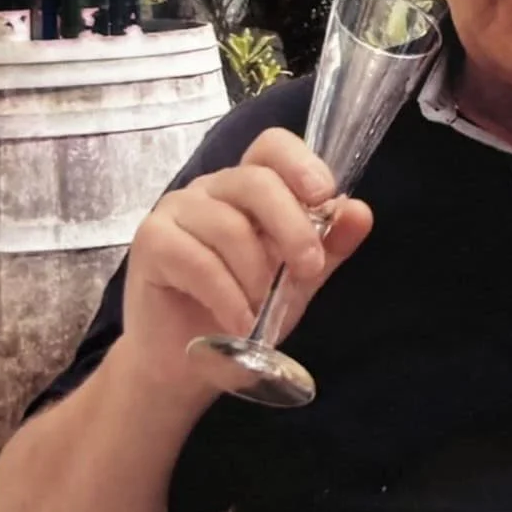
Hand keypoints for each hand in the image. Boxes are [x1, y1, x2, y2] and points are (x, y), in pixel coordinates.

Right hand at [118, 128, 373, 394]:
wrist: (187, 365)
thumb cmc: (242, 313)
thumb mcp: (298, 281)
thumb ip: (330, 246)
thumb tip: (360, 210)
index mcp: (249, 187)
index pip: (272, 146)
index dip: (301, 163)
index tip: (324, 198)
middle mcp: (212, 189)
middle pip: (255, 180)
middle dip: (292, 226)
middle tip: (308, 269)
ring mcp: (176, 210)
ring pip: (228, 225)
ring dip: (255, 275)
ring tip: (261, 311)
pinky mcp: (151, 242)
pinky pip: (196, 260)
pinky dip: (226, 296)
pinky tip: (239, 322)